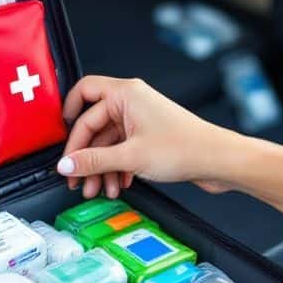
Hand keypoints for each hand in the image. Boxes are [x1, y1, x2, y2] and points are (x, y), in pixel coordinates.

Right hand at [58, 75, 239, 197]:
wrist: (218, 161)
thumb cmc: (185, 148)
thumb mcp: (131, 157)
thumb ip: (94, 161)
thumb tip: (66, 164)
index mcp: (126, 94)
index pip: (84, 105)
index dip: (71, 132)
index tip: (65, 154)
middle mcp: (132, 102)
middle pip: (94, 126)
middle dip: (86, 156)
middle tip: (77, 179)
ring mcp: (141, 119)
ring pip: (108, 142)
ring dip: (101, 167)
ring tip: (98, 189)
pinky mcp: (149, 136)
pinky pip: (122, 149)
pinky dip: (116, 168)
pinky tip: (118, 185)